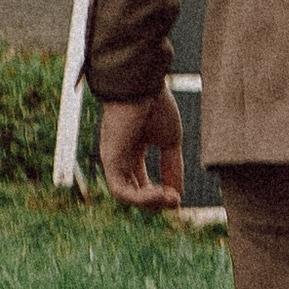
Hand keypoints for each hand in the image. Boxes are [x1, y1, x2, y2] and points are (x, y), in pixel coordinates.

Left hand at [98, 85, 184, 208]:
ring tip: (171, 199)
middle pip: (134, 193)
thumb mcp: (170, 141)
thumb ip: (173, 167)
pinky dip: (142, 199)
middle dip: (156, 202)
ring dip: (150, 204)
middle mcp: (120, 158)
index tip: (178, 197)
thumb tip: (178, 193)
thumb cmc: (155, 104)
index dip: (160, 194)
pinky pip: (121, 191)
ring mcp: (113, 160)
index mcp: (132, 151)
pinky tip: (162, 194)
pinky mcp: (111, 160)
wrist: (143, 84)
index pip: (141, 183)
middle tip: (176, 202)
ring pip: (127, 196)